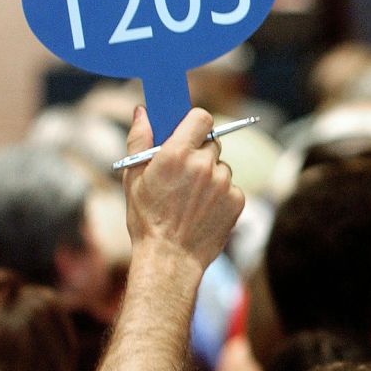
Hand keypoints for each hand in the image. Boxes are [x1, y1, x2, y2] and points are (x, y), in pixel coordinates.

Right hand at [121, 106, 243, 269]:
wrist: (170, 259)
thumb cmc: (146, 219)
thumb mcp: (133, 177)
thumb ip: (139, 139)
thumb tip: (144, 111)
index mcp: (177, 153)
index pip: (201, 117)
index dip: (195, 122)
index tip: (189, 130)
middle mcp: (204, 164)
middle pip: (212, 142)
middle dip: (199, 152)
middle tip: (184, 171)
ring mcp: (224, 182)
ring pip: (221, 166)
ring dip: (210, 175)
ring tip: (190, 198)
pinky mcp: (237, 199)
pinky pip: (231, 187)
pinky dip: (220, 194)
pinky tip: (203, 209)